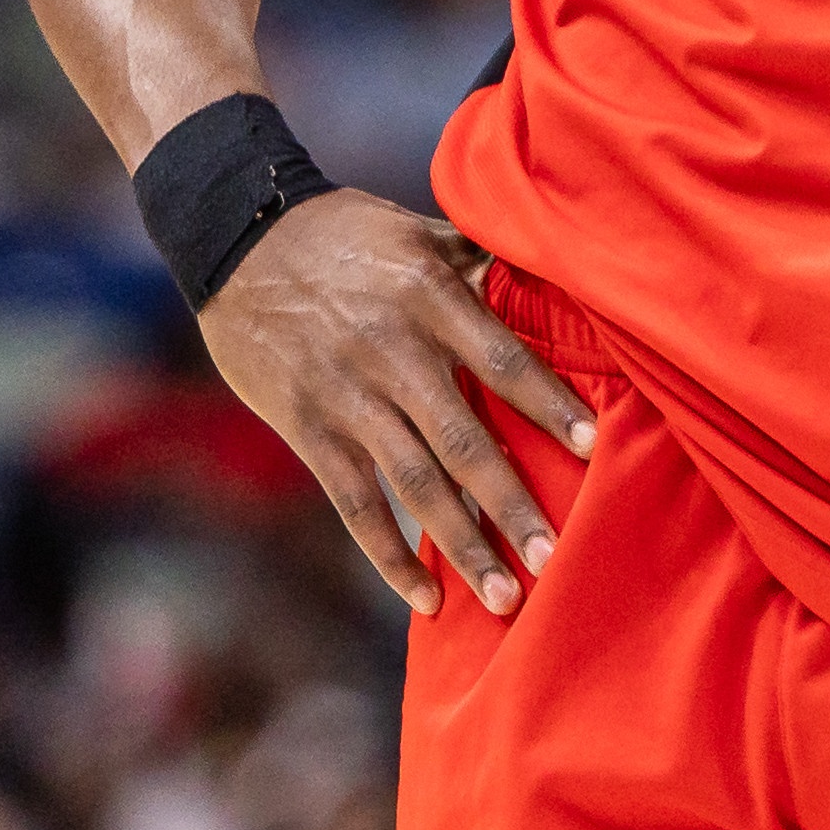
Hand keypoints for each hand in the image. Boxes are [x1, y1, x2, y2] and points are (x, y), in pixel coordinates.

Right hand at [198, 190, 596, 618]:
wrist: (238, 236)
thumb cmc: (344, 231)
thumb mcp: (416, 231)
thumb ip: (479, 263)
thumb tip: (554, 281)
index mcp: (428, 295)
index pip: (502, 359)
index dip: (548, 404)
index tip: (591, 448)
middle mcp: (391, 349)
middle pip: (463, 438)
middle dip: (510, 503)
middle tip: (553, 558)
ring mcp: (346, 394)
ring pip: (413, 482)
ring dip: (461, 543)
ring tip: (504, 598)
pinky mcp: (307, 426)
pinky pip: (354, 502)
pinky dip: (388, 555)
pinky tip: (425, 598)